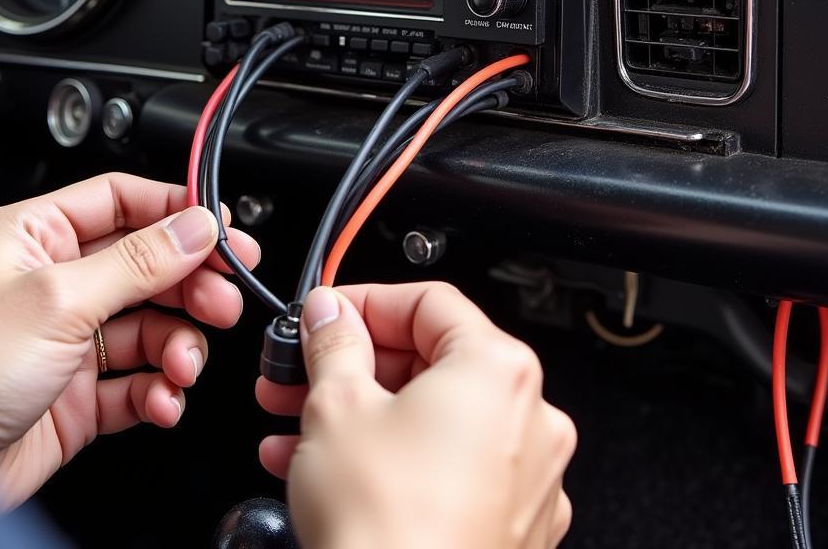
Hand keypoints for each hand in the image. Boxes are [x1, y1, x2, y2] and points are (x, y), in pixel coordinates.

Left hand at [0, 173, 259, 510]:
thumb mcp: (58, 299)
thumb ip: (138, 262)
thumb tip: (197, 226)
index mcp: (36, 236)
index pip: (121, 201)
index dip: (175, 210)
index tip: (221, 227)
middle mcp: (56, 282)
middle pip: (148, 264)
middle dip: (192, 282)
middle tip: (225, 297)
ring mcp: (70, 339)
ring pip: (152, 326)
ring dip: (180, 344)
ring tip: (184, 364)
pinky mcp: (81, 394)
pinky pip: (140, 381)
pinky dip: (160, 390)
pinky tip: (163, 399)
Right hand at [256, 283, 574, 548]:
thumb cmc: (387, 528)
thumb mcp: (336, 405)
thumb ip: (333, 342)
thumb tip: (330, 315)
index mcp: (497, 370)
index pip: (427, 302)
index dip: (364, 301)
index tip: (325, 315)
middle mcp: (529, 419)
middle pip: (430, 361)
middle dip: (353, 365)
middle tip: (302, 370)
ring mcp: (526, 480)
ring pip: (431, 419)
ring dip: (360, 414)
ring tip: (298, 424)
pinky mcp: (509, 528)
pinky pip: (445, 468)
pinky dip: (392, 458)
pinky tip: (330, 469)